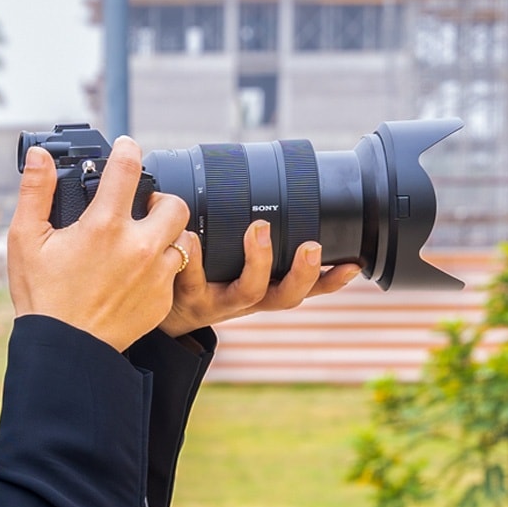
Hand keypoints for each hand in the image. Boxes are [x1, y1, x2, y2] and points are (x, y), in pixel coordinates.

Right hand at [8, 137, 191, 352]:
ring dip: (166, 235)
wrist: (66, 350)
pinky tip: (138, 274)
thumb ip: (35, 192)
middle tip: (142, 207)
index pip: (128, 168)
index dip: (128, 149)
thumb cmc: (42, 297)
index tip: (127, 147)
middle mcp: (138, 247)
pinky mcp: (163, 300)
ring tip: (143, 242)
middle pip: (174, 204)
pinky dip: (162, 268)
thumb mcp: (25, 240)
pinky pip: (176, 273)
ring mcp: (155, 275)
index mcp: (104, 226)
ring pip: (182, 239)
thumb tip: (41, 157)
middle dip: (159, 200)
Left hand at [160, 220, 359, 337]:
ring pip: (248, 291)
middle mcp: (244, 300)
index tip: (353, 264)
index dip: (329, 281)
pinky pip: (191, 278)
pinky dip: (193, 255)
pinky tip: (191, 235)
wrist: (154, 311)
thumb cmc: (196, 278)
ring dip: (259, 259)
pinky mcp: (185, 297)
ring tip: (259, 228)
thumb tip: (265, 196)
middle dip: (302, 272)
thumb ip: (247, 240)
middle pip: (285, 297)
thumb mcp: (228, 266)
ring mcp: (217, 300)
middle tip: (311, 246)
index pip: (302, 288)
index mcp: (261, 289)